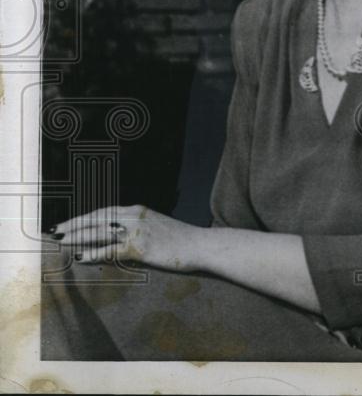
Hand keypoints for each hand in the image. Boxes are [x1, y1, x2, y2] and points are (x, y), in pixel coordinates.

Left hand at [48, 205, 203, 272]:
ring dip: (78, 237)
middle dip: (74, 225)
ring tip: (62, 242)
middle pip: (97, 219)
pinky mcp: (139, 247)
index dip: (84, 217)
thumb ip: (139, 228)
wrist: (200, 245)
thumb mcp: (158, 227)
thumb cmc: (182, 239)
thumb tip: (121, 239)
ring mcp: (136, 231)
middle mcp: (134, 217)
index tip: (69, 223)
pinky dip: (94, 254)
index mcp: (138, 211)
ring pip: (99, 232)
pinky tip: (82, 258)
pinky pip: (110, 251)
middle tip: (55, 231)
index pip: (104, 211)